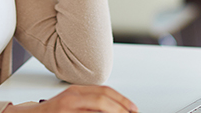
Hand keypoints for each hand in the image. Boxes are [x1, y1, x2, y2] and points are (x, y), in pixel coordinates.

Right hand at [2, 85, 138, 112]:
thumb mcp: (71, 103)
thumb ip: (89, 104)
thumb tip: (113, 108)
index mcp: (76, 91)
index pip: (105, 92)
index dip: (122, 100)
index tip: (133, 109)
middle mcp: (72, 97)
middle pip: (103, 99)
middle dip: (121, 108)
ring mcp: (67, 108)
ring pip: (97, 108)